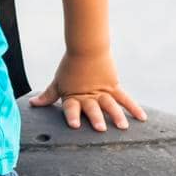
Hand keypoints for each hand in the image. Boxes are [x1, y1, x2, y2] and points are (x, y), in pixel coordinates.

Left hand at [28, 50, 147, 131]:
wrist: (86, 47)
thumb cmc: (70, 67)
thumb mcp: (58, 82)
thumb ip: (48, 96)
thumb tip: (33, 104)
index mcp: (74, 96)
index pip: (71, 108)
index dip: (72, 116)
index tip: (74, 125)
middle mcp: (88, 96)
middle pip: (92, 108)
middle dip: (96, 118)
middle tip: (100, 128)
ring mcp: (102, 92)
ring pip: (110, 105)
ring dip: (117, 115)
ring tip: (123, 127)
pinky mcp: (113, 86)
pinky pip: (125, 98)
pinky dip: (134, 108)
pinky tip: (143, 118)